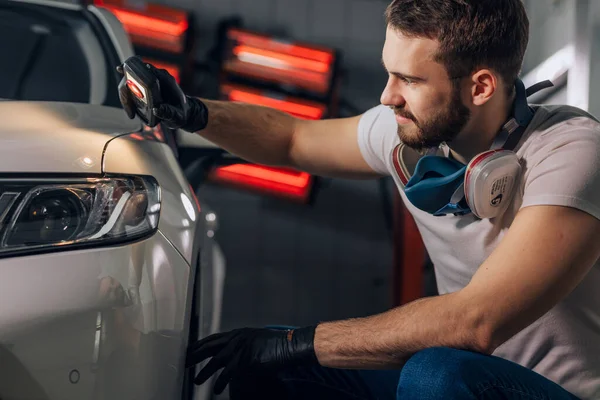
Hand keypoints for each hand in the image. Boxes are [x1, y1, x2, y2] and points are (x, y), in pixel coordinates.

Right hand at [115, 61, 208, 131]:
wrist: (184, 113)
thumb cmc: (182, 113)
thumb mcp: (178, 115)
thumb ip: (169, 113)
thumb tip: (156, 109)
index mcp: (166, 80)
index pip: (147, 69)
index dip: (132, 68)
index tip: (121, 69)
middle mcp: (157, 78)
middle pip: (135, 75)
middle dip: (126, 88)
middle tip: (130, 110)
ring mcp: (150, 83)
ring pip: (131, 82)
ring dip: (125, 95)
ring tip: (130, 112)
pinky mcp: (145, 89)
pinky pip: (132, 89)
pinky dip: (127, 97)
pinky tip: (128, 107)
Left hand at [186, 326, 318, 394]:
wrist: (289, 345)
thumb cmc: (276, 343)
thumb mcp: (256, 339)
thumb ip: (242, 344)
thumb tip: (232, 354)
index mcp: (238, 333)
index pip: (213, 338)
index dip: (200, 344)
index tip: (190, 350)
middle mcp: (237, 338)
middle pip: (210, 347)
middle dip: (196, 355)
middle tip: (185, 363)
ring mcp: (241, 348)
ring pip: (216, 361)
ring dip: (205, 372)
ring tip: (196, 380)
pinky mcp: (246, 359)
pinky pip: (229, 372)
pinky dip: (221, 382)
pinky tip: (217, 389)